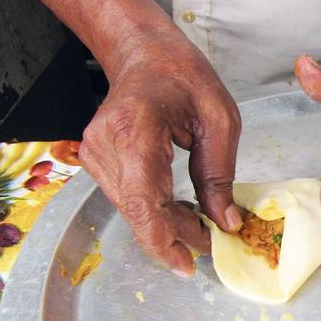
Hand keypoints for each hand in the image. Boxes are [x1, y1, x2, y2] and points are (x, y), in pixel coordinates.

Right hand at [79, 34, 242, 275]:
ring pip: (133, 210)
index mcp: (134, 129)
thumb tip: (225, 223)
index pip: (142, 201)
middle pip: (138, 212)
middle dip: (176, 236)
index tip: (187, 265)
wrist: (145, 55)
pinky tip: (181, 209)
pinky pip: (129, 199)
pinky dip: (156, 210)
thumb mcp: (219, 120)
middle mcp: (105, 145)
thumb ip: (219, 174)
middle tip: (212, 243)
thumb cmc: (184, 77)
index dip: (163, 240)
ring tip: (201, 225)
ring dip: (168, 224)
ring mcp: (95, 154)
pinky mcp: (97, 161)